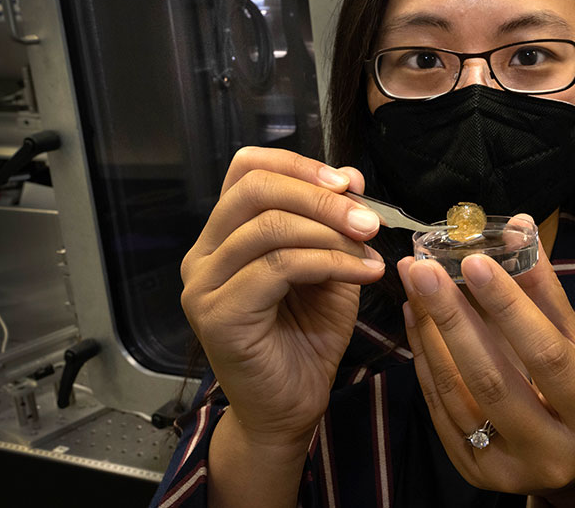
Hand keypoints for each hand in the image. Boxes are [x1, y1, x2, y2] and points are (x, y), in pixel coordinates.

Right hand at [180, 146, 385, 448]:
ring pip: (270, 227)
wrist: (290, 408)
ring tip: (370, 251)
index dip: (299, 165)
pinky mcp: (219, 314)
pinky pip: (279, 267)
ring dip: (332, 233)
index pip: (247, 169)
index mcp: (225, 236)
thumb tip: (351, 177)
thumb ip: (335, 225)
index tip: (348, 183)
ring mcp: (204, 285)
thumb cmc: (307, 339)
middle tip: (367, 220)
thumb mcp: (330, 268)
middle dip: (321, 197)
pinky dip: (330, 262)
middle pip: (255, 189)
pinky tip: (363, 273)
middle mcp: (204, 255)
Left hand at [398, 216, 574, 502]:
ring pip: (458, 395)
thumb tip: (519, 228)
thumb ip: (547, 293)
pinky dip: (425, 360)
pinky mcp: (473, 471)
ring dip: (430, 333)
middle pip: (492, 379)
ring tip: (414, 284)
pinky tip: (415, 319)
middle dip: (452, 318)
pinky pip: (441, 410)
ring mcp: (507, 467)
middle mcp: (550, 449)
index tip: (474, 261)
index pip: (546, 354)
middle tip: (423, 268)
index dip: (510, 307)